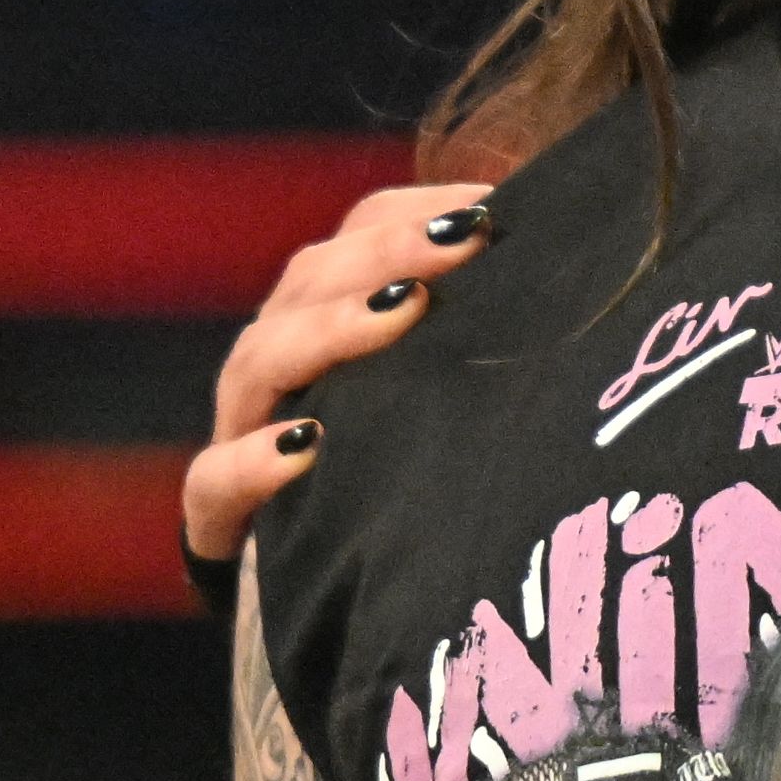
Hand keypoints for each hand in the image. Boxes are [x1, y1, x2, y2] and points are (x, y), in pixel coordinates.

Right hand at [178, 182, 496, 565]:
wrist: (324, 575)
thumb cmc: (406, 456)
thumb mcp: (445, 381)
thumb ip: (485, 322)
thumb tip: (566, 257)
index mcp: (330, 311)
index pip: (360, 235)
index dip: (416, 212)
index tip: (491, 206)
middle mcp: (280, 356)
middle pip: (314, 281)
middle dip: (388, 251)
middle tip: (464, 239)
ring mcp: (242, 430)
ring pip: (261, 360)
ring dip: (331, 331)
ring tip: (400, 312)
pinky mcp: (217, 512)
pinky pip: (215, 479)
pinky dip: (255, 460)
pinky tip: (306, 447)